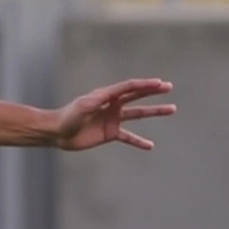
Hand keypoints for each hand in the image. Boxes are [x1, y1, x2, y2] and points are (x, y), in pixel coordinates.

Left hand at [53, 78, 175, 150]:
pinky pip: (128, 136)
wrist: (57, 133)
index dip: (144, 84)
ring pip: (138, 114)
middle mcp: (111, 105)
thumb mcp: (83, 106)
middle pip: (136, 96)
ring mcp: (112, 119)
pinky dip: (139, 141)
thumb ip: (98, 100)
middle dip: (153, 92)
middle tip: (169, 87)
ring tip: (171, 109)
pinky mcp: (110, 133)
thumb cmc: (68, 116)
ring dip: (154, 111)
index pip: (129, 87)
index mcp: (106, 95)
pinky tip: (150, 145)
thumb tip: (113, 94)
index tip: (160, 83)